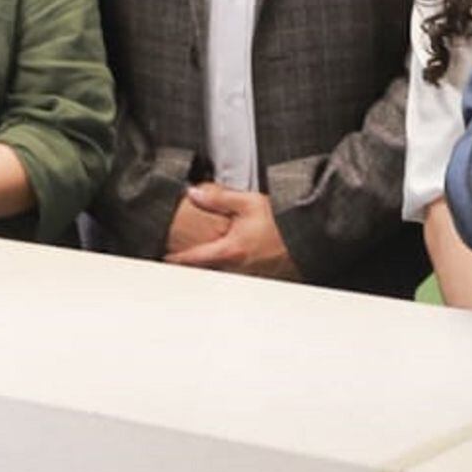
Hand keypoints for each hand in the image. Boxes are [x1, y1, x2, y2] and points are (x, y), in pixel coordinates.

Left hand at [164, 183, 299, 279]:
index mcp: (229, 251)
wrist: (308, 234)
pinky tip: (232, 260)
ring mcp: (247, 276)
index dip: (173, 259)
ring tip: (206, 258)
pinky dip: (229, 270)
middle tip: (179, 255)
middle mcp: (235, 268)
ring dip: (211, 269)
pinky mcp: (259, 277)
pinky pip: (237, 277)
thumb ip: (219, 198)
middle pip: (203, 272)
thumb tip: (194, 194)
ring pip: (220, 276)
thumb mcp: (249, 203)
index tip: (163, 256)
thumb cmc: (283, 221)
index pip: (190, 260)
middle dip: (191, 265)